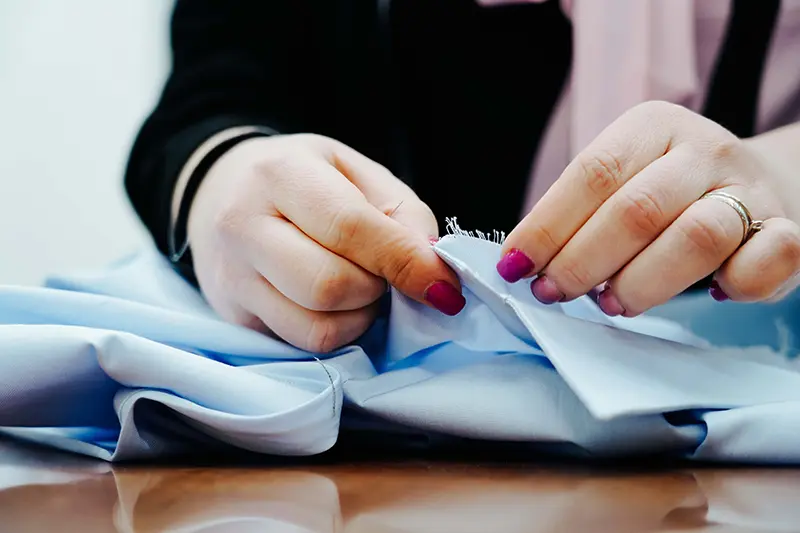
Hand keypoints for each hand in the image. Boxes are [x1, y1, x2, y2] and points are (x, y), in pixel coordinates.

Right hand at [187, 134, 463, 351]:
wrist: (222, 192)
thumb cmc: (305, 179)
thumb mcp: (358, 174)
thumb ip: (403, 216)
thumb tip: (432, 272)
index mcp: (280, 174)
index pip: (349, 228)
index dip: (404, 262)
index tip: (444, 286)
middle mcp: (243, 226)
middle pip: (329, 285)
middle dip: (377, 289)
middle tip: (384, 273)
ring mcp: (232, 277)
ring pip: (317, 327)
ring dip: (360, 316)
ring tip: (360, 286)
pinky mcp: (234, 316)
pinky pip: (302, 344)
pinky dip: (338, 332)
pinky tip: (336, 305)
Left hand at [497, 101, 799, 315]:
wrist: (758, 184)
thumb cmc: (666, 193)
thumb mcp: (620, 182)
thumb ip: (577, 214)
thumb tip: (519, 262)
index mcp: (653, 126)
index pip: (592, 174)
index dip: (547, 226)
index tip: (513, 266)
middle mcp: (704, 149)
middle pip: (636, 210)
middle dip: (581, 262)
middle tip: (552, 293)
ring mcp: (750, 189)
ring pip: (696, 237)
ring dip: (641, 282)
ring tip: (611, 303)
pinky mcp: (788, 230)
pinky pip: (769, 259)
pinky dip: (736, 284)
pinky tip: (710, 293)